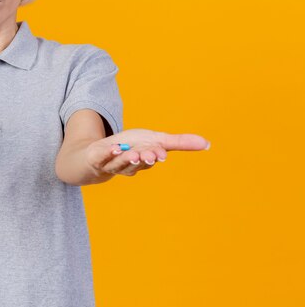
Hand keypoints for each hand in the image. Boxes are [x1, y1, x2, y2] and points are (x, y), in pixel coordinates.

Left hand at [85, 129, 209, 176]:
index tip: (161, 154)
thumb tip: (208, 143)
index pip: (152, 158)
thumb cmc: (131, 148)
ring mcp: (112, 164)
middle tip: (148, 155)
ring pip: (120, 163)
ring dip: (126, 158)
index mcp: (145, 161)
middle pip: (137, 163)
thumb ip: (179, 142)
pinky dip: (108, 153)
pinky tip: (112, 148)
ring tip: (131, 153)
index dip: (156, 155)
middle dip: (143, 159)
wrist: (98, 156)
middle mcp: (129, 166)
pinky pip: (102, 157)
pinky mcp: (98, 159)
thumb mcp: (155, 140)